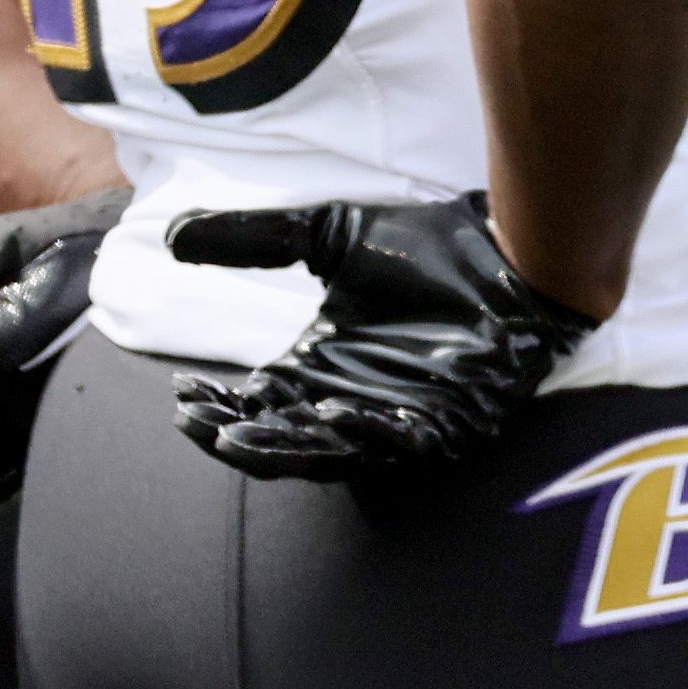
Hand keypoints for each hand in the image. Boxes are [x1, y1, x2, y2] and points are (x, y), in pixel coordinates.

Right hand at [166, 194, 595, 479]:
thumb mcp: (329, 234)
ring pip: (332, 454)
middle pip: (282, 439)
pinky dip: (368, 433)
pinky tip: (336, 412)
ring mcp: (400, 416)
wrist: (516, 244)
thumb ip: (257, 239)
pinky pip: (403, 443)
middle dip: (239, 437)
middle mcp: (352, 399)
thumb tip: (171, 236)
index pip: (256, 404)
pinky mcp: (449, 421)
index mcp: (321, 367)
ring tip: (242, 434)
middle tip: (202, 424)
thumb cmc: (431, 244)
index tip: (181, 395)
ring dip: (287, 447)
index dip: (216, 407)